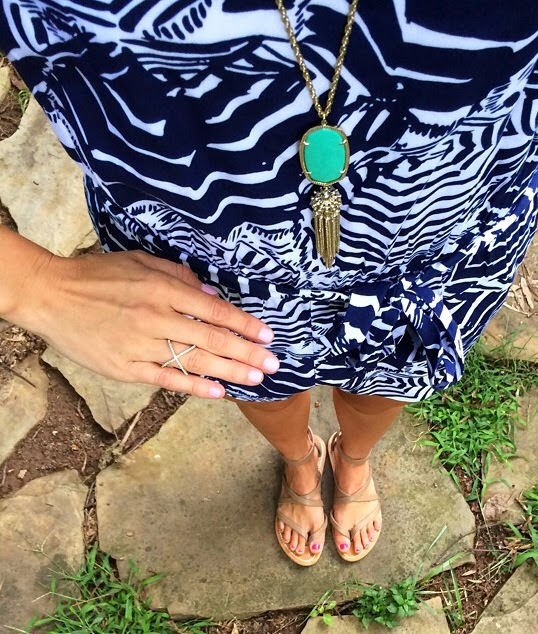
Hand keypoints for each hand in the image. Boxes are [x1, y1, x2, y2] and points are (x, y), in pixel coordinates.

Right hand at [16, 249, 278, 398]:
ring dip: (230, 372)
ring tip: (256, 379)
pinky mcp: (126, 367)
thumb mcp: (141, 261)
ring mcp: (142, 345)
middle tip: (274, 364)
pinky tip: (218, 392)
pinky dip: (194, 387)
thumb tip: (211, 294)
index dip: (245, 324)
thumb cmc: (99, 275)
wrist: (52, 296)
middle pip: (213, 340)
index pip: (215, 311)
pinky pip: (166, 379)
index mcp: (164, 290)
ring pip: (195, 362)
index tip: (267, 335)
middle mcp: (158, 318)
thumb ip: (179, 276)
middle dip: (248, 353)